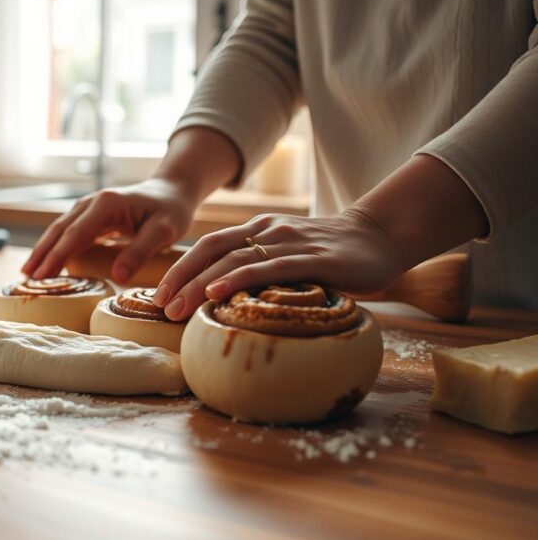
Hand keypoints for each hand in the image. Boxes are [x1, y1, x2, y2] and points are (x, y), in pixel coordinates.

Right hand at [21, 178, 197, 282]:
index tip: (43, 276)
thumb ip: (140, 252)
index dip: (57, 255)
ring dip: (44, 251)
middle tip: (27, 279)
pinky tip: (48, 263)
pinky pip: (68, 233)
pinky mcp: (90, 216)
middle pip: (60, 230)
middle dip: (42, 254)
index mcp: (106, 204)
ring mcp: (88, 208)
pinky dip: (55, 248)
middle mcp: (91, 202)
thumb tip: (117, 277)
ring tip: (29, 274)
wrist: (172, 192)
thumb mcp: (164, 232)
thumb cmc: (171, 211)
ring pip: (59, 231)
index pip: (75, 233)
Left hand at [152, 207, 406, 320]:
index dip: (180, 268)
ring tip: (176, 308)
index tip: (159, 295)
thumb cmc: (332, 254)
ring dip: (199, 284)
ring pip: (232, 261)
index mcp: (257, 231)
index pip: (208, 246)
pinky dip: (238, 279)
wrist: (381, 235)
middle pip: (210, 251)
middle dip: (180, 278)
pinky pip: (267, 268)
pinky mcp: (311, 258)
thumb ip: (264, 273)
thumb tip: (230, 306)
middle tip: (158, 305)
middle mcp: (267, 231)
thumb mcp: (289, 259)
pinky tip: (218, 293)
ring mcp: (288, 242)